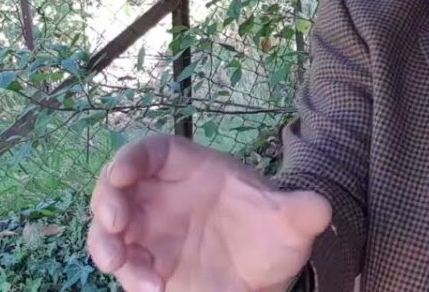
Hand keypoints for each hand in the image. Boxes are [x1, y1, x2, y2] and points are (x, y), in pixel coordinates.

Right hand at [87, 134, 331, 291]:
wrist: (269, 273)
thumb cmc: (273, 233)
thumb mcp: (292, 222)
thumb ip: (302, 211)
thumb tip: (321, 208)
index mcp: (192, 169)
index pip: (153, 151)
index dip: (132, 157)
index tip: (121, 173)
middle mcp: (164, 196)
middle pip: (118, 187)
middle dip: (106, 202)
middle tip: (115, 224)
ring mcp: (152, 231)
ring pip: (111, 229)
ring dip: (106, 244)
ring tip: (120, 263)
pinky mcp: (149, 264)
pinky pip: (127, 265)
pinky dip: (131, 275)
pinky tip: (154, 288)